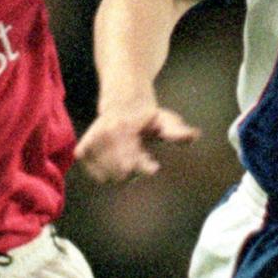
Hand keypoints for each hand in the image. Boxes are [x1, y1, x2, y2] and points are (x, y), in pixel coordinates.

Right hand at [76, 98, 198, 182]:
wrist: (122, 101)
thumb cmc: (148, 116)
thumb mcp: (167, 121)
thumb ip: (178, 132)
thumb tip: (194, 136)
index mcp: (123, 129)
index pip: (130, 163)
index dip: (143, 168)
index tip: (154, 166)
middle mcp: (105, 136)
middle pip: (121, 174)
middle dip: (133, 171)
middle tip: (140, 157)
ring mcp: (92, 143)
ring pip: (108, 177)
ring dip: (121, 173)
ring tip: (129, 158)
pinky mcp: (82, 150)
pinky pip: (96, 175)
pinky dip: (105, 173)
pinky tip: (115, 162)